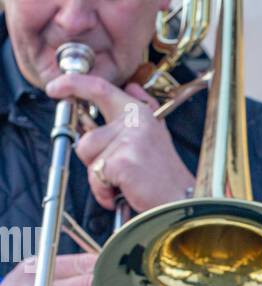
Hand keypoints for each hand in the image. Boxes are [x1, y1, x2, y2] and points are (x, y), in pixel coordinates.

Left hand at [44, 72, 192, 214]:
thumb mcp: (157, 134)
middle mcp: (134, 121)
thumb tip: (131, 87)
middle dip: (91, 158)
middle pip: (87, 135)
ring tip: (123, 182)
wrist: (181, 201)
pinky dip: (104, 192)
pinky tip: (122, 193)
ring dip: (99, 176)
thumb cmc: (165, 175)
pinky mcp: (123, 161)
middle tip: (107, 169)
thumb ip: (143, 108)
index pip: (99, 88)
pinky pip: (96, 176)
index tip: (55, 87)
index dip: (73, 84)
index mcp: (139, 112)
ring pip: (88, 156)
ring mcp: (128, 140)